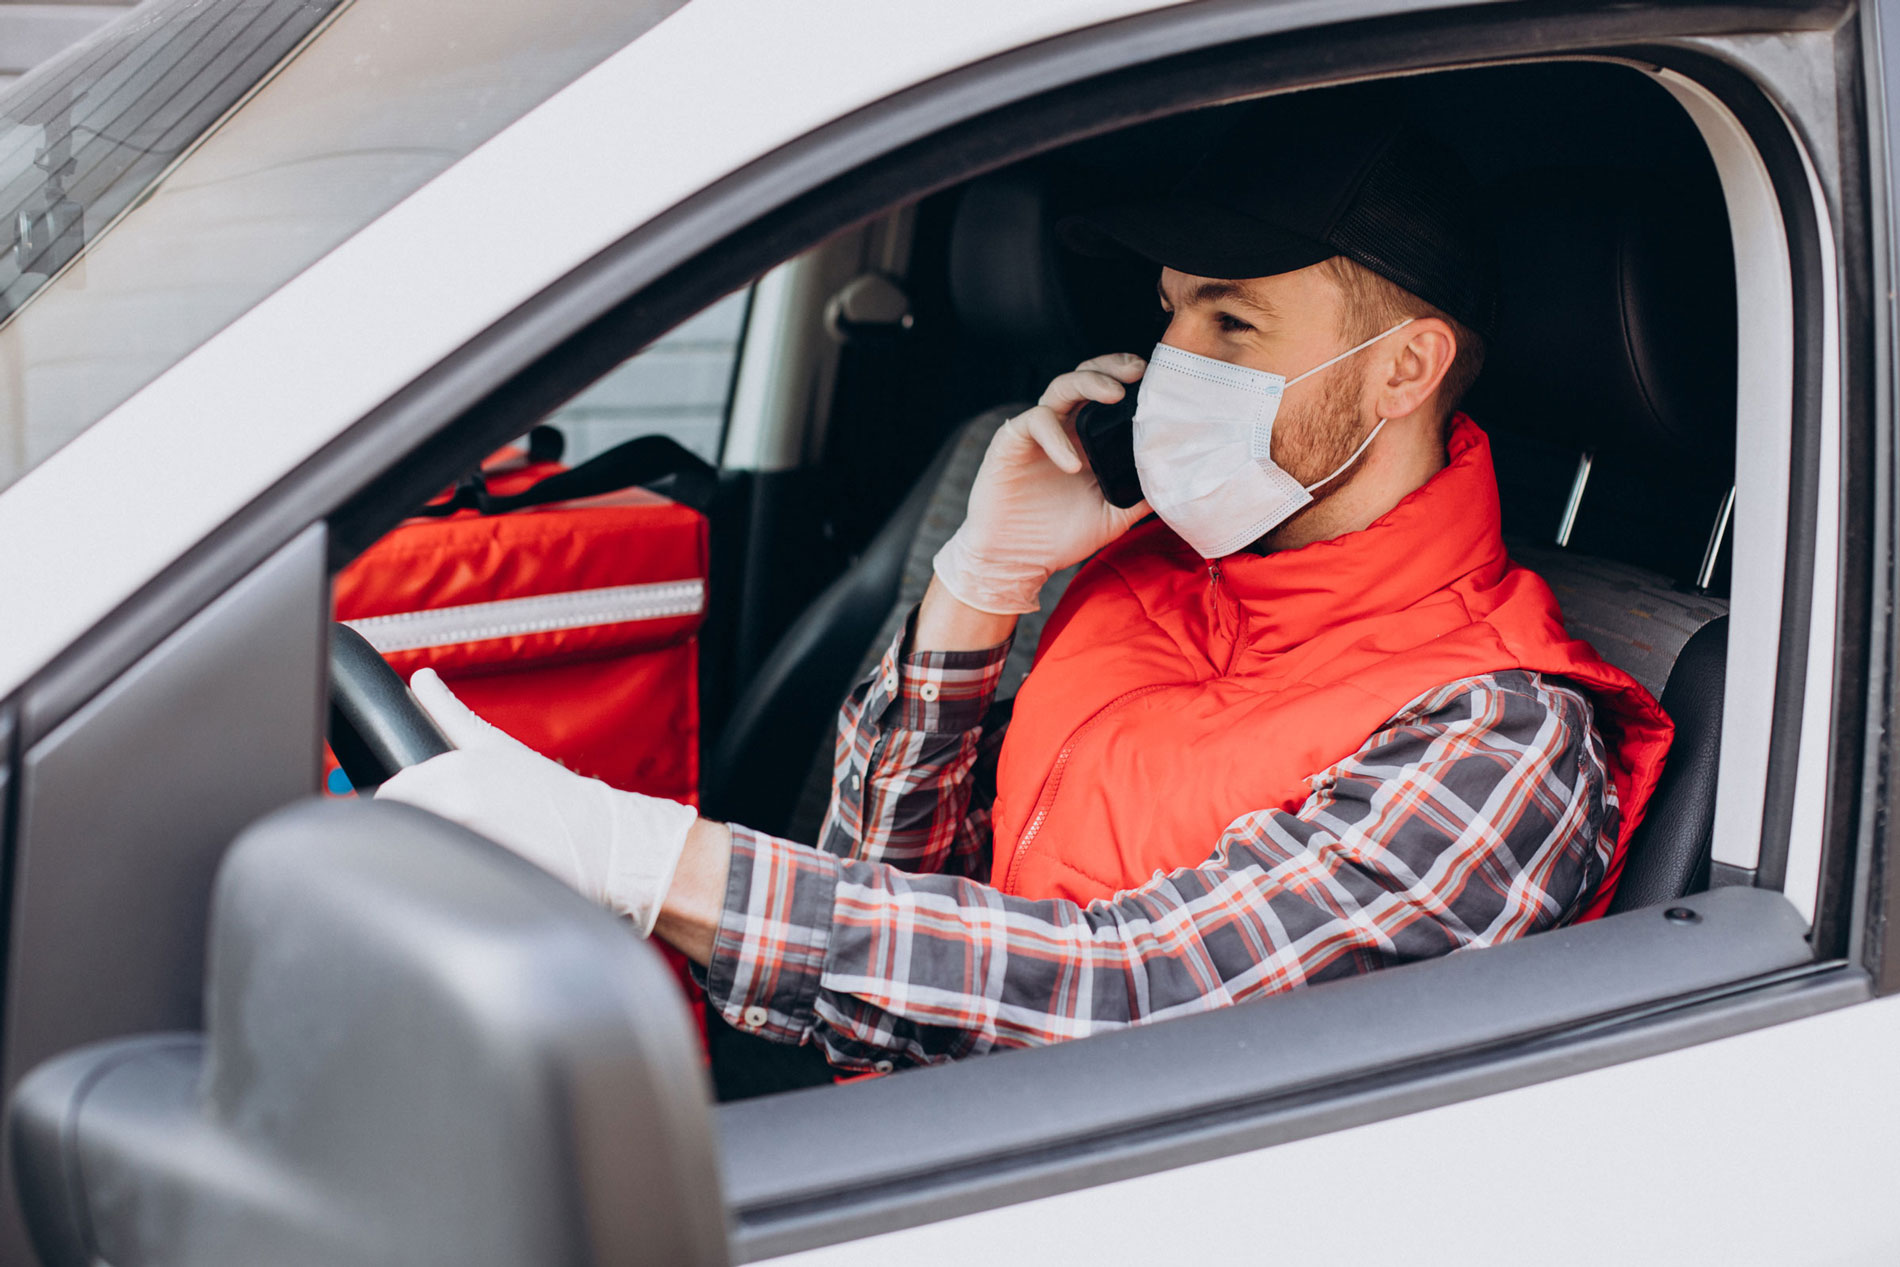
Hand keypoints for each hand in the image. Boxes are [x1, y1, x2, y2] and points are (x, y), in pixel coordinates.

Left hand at [376, 669, 696, 935]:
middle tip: (458, 829)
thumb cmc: (553, 796)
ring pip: (413, 849)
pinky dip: (439, 875)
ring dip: (426, 849)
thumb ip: (447, 711)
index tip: (429, 808)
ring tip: (466, 848)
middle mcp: (453, 803)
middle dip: (415, 824)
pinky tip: (467, 871)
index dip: (403, 802)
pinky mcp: (473, 876)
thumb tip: (420, 677)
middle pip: (399, 821)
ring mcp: (463, 842)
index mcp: (452, 771)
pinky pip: (433, 877)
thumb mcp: (495, 744)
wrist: (601, 839)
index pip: (392, 793)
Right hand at [932, 353, 1152, 614]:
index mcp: (1089, 438)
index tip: (1159, 382)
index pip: (1110, 393)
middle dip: (1112, 366)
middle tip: (1137, 371)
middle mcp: (1065, 427)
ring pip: (1061, 386)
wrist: (1016, 560)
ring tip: (1114, 395)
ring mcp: (1038, 432)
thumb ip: (1142, 495)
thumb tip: (1182, 480)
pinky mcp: (1012, 441)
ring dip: (1089, 383)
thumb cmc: (1060, 537)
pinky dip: (1058, 439)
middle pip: (1087, 376)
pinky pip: (1036, 422)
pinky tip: (1073, 465)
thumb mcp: (1114, 515)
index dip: (1131, 380)